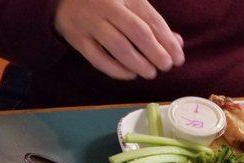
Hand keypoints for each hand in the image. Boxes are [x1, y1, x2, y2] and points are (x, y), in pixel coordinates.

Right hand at [55, 0, 184, 79]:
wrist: (64, 0)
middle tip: (166, 66)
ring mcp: (89, 21)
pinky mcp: (76, 38)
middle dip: (155, 52)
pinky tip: (130, 74)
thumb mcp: (131, 5)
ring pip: (117, 46)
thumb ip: (153, 23)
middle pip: (136, 31)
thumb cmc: (107, 4)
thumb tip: (177, 44)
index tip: (178, 58)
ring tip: (151, 73)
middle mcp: (107, 5)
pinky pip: (97, 58)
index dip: (167, 41)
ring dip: (138, 63)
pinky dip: (116, 69)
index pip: (151, 19)